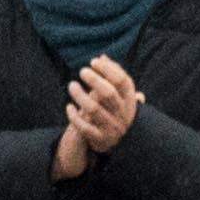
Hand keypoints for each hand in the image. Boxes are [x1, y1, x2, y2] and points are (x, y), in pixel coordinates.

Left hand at [53, 53, 142, 173]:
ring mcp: (112, 128)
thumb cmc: (114, 112)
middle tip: (82, 71)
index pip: (123, 81)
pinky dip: (74, 116)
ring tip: (71, 86)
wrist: (116, 143)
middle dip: (94, 80)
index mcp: (130, 101)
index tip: (94, 61)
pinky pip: (84, 127)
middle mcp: (123, 114)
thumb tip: (102, 57)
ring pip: (94, 109)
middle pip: (109, 93)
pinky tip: (68, 106)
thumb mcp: (119, 96)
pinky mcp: (100, 139)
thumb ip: (112, 77)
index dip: (108, 69)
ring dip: (80, 95)